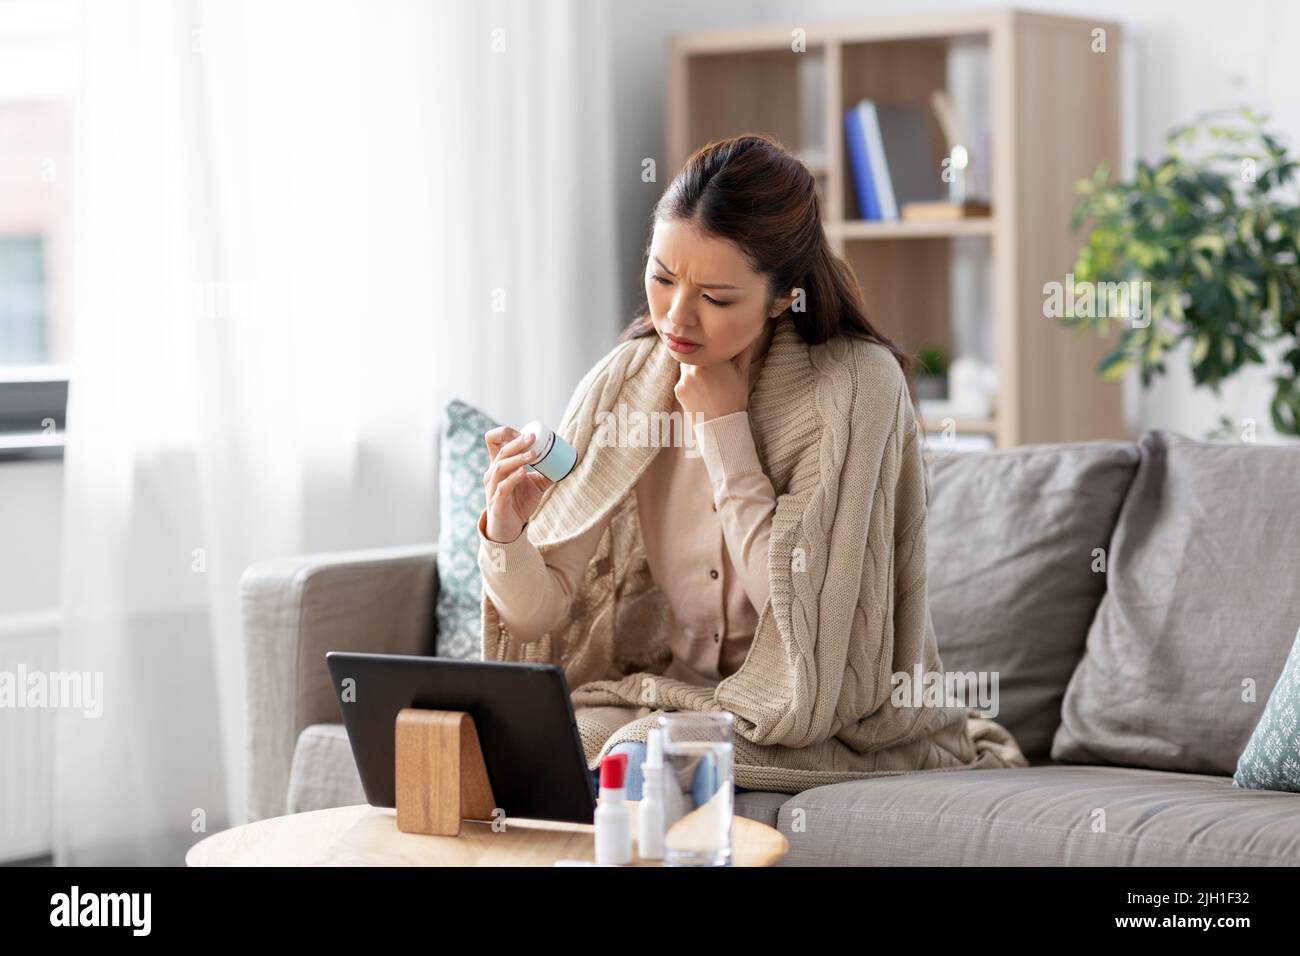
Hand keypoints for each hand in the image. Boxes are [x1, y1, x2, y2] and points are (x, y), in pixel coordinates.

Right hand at [482, 425, 552, 543]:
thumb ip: (546, 474)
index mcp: (499, 465)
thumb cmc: (518, 503)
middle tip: (533, 438)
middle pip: (501, 451)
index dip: (506, 433)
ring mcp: (493, 487)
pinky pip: (502, 487)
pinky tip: (523, 473)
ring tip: (533, 455)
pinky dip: (513, 478)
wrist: (509, 529)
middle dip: (517, 442)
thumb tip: (568, 464)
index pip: (494, 440)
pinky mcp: (497, 502)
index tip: (525, 433)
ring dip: (517, 458)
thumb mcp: (535, 485)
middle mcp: (493, 473)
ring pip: (500, 467)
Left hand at [673, 333, 759, 421]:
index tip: (716, 355)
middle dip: (700, 358)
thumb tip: (752, 335)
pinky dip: (689, 382)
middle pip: (694, 354)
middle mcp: (695, 366)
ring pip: (686, 366)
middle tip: (711, 369)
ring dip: (693, 369)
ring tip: (707, 382)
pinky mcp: (678, 389)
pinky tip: (701, 392)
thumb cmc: (735, 398)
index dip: (711, 349)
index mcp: (711, 359)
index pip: (706, 345)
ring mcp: (684, 378)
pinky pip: (682, 379)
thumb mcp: (742, 373)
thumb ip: (744, 351)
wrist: (722, 425)